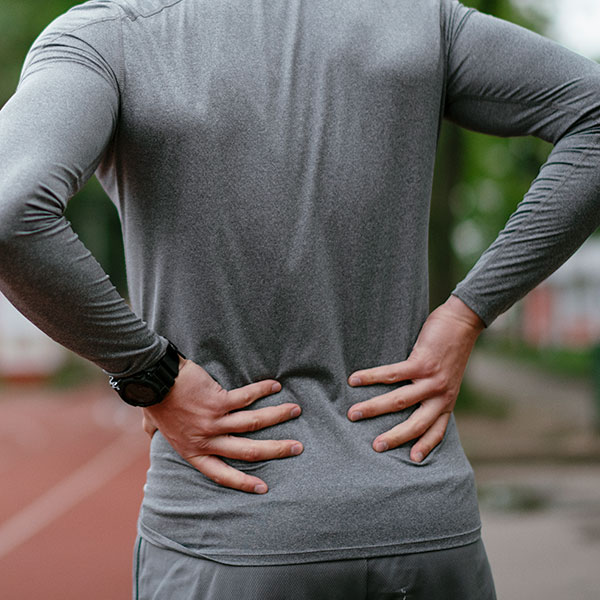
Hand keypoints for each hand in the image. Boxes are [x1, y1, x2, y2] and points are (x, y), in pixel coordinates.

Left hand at [142, 359, 302, 493]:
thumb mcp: (154, 427)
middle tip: (296, 448)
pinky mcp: (218, 400)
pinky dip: (263, 390)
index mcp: (193, 451)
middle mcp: (206, 439)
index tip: (264, 488)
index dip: (243, 483)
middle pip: (248, 451)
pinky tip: (276, 385)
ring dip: (278, 416)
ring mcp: (214, 421)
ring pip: (253, 423)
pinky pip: (246, 397)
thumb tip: (151, 434)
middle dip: (276, 450)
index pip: (221, 474)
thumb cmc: (154, 401)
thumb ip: (157, 434)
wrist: (153, 380)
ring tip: (296, 410)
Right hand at [346, 295, 483, 461]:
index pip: (437, 430)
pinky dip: (371, 377)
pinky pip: (392, 374)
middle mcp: (441, 395)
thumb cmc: (452, 348)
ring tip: (353, 413)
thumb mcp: (448, 377)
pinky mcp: (422, 363)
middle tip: (375, 446)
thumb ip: (433, 391)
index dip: (425, 446)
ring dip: (373, 408)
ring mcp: (432, 380)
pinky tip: (354, 379)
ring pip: (399, 401)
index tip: (412, 459)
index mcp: (447, 401)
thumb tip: (409, 399)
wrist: (463, 322)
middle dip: (395, 437)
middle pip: (417, 424)